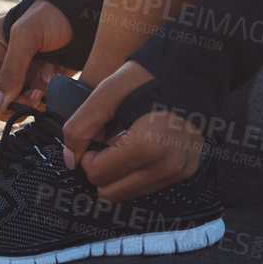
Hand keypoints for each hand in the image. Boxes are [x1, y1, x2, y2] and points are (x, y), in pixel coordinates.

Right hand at [0, 0, 71, 120]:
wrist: (86, 13)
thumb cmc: (53, 15)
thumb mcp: (27, 37)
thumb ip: (10, 72)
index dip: (4, 102)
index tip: (30, 98)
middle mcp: (4, 63)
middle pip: (1, 103)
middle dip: (20, 103)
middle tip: (41, 93)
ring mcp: (24, 73)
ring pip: (22, 106)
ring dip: (38, 98)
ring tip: (52, 75)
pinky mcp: (42, 80)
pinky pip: (40, 103)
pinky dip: (50, 96)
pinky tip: (57, 76)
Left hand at [61, 61, 203, 202]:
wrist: (192, 70)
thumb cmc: (150, 76)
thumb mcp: (107, 93)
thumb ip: (81, 127)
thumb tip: (70, 160)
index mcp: (147, 147)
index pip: (98, 175)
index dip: (88, 154)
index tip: (98, 134)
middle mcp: (167, 166)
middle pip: (111, 193)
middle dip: (102, 167)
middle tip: (109, 139)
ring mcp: (179, 172)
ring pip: (129, 194)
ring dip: (119, 171)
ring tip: (126, 139)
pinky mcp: (186, 171)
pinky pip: (148, 185)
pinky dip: (137, 170)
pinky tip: (141, 144)